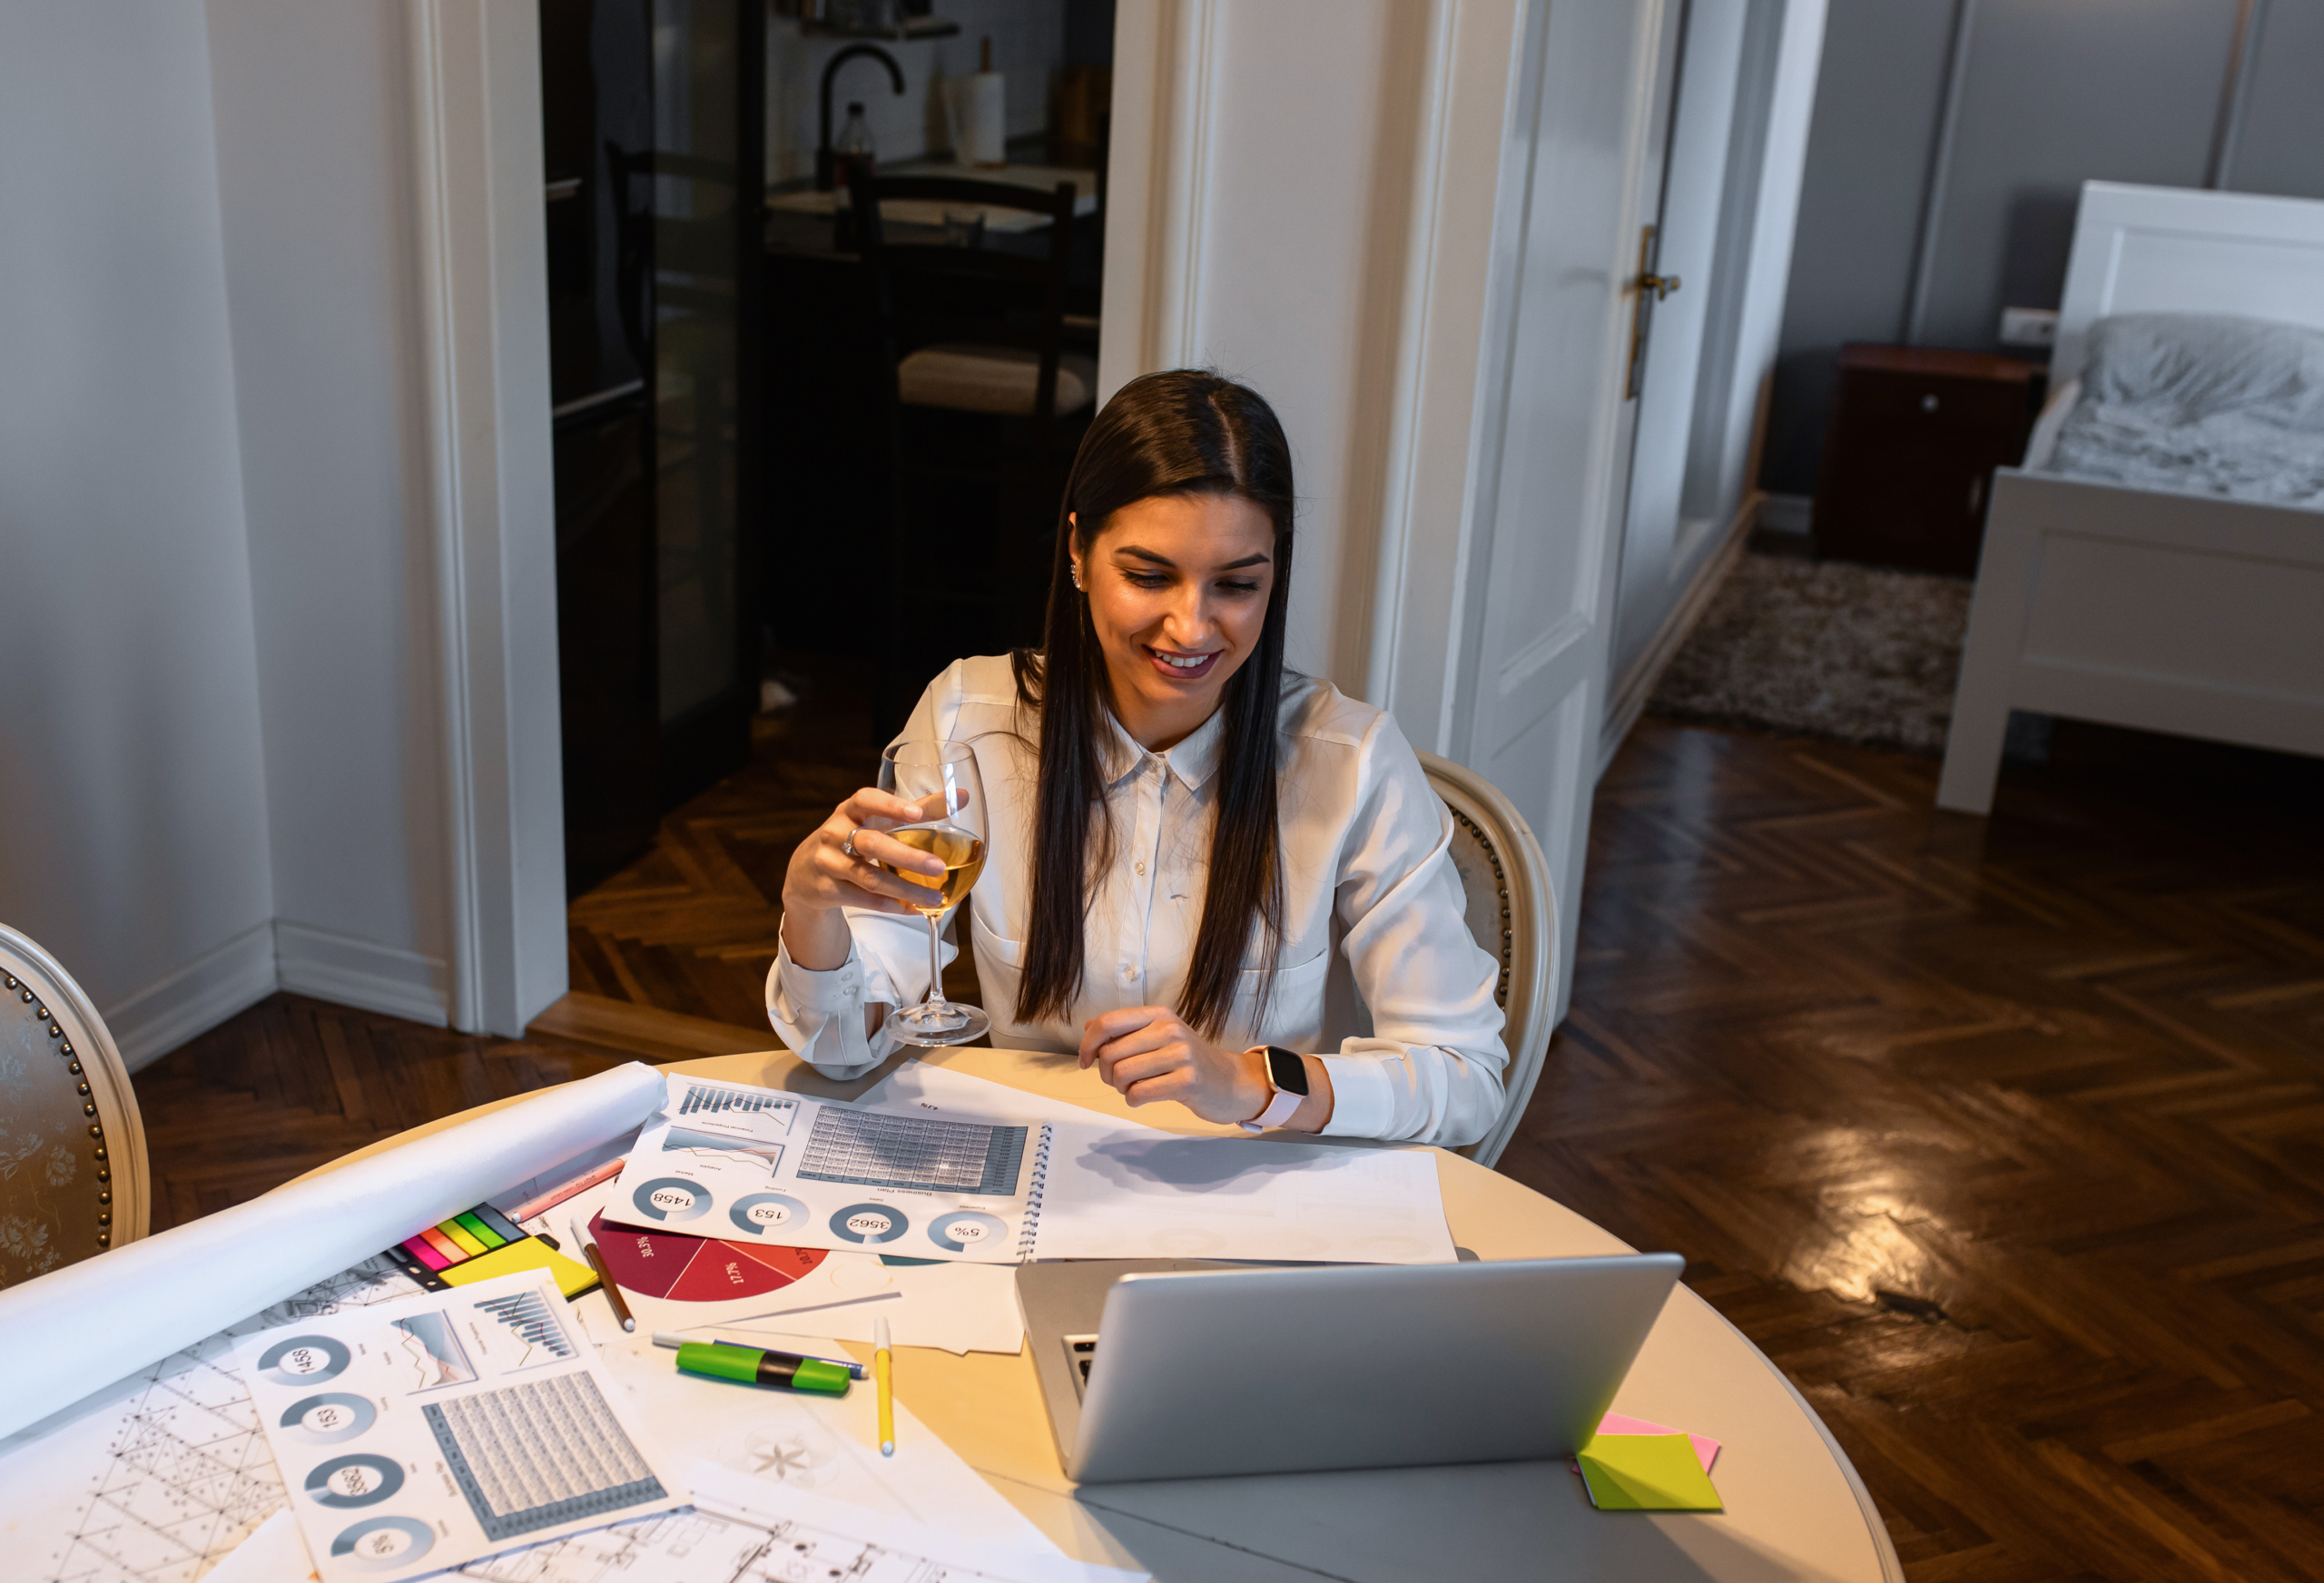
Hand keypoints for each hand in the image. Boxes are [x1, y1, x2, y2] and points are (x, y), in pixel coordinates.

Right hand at [779, 787, 947, 968]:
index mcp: (851, 810)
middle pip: (871, 844)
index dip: (890, 805)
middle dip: (907, 857)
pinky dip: (892, 905)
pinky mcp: (826, 890)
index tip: (916, 813)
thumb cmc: (853, 837)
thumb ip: (921, 809)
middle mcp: (835, 833)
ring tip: (935, 897)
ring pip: (869, 877)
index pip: (865, 800)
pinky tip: (915, 909)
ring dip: (905, 889)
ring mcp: (828, 862)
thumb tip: (964, 796)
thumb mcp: (877, 820)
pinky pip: (863, 899)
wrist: (806, 871)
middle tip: (939, 866)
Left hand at [1078, 1007, 1272, 1125]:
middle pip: (1110, 1053)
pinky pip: (1139, 1094)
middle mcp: (1169, 1029)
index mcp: (1159, 1015)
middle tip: (1118, 1081)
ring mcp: (1181, 1055)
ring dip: (1120, 1088)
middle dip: (1106, 1073)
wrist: (1231, 1082)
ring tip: (1134, 1088)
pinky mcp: (1187, 1081)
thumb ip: (1125, 1031)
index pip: (1108, 1022)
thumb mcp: (1160, 1037)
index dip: (1087, 1044)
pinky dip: (1133, 1100)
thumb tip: (1088, 1028)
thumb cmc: (1190, 1061)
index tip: (1084, 1061)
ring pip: (1122, 1074)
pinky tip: (1143, 1098)